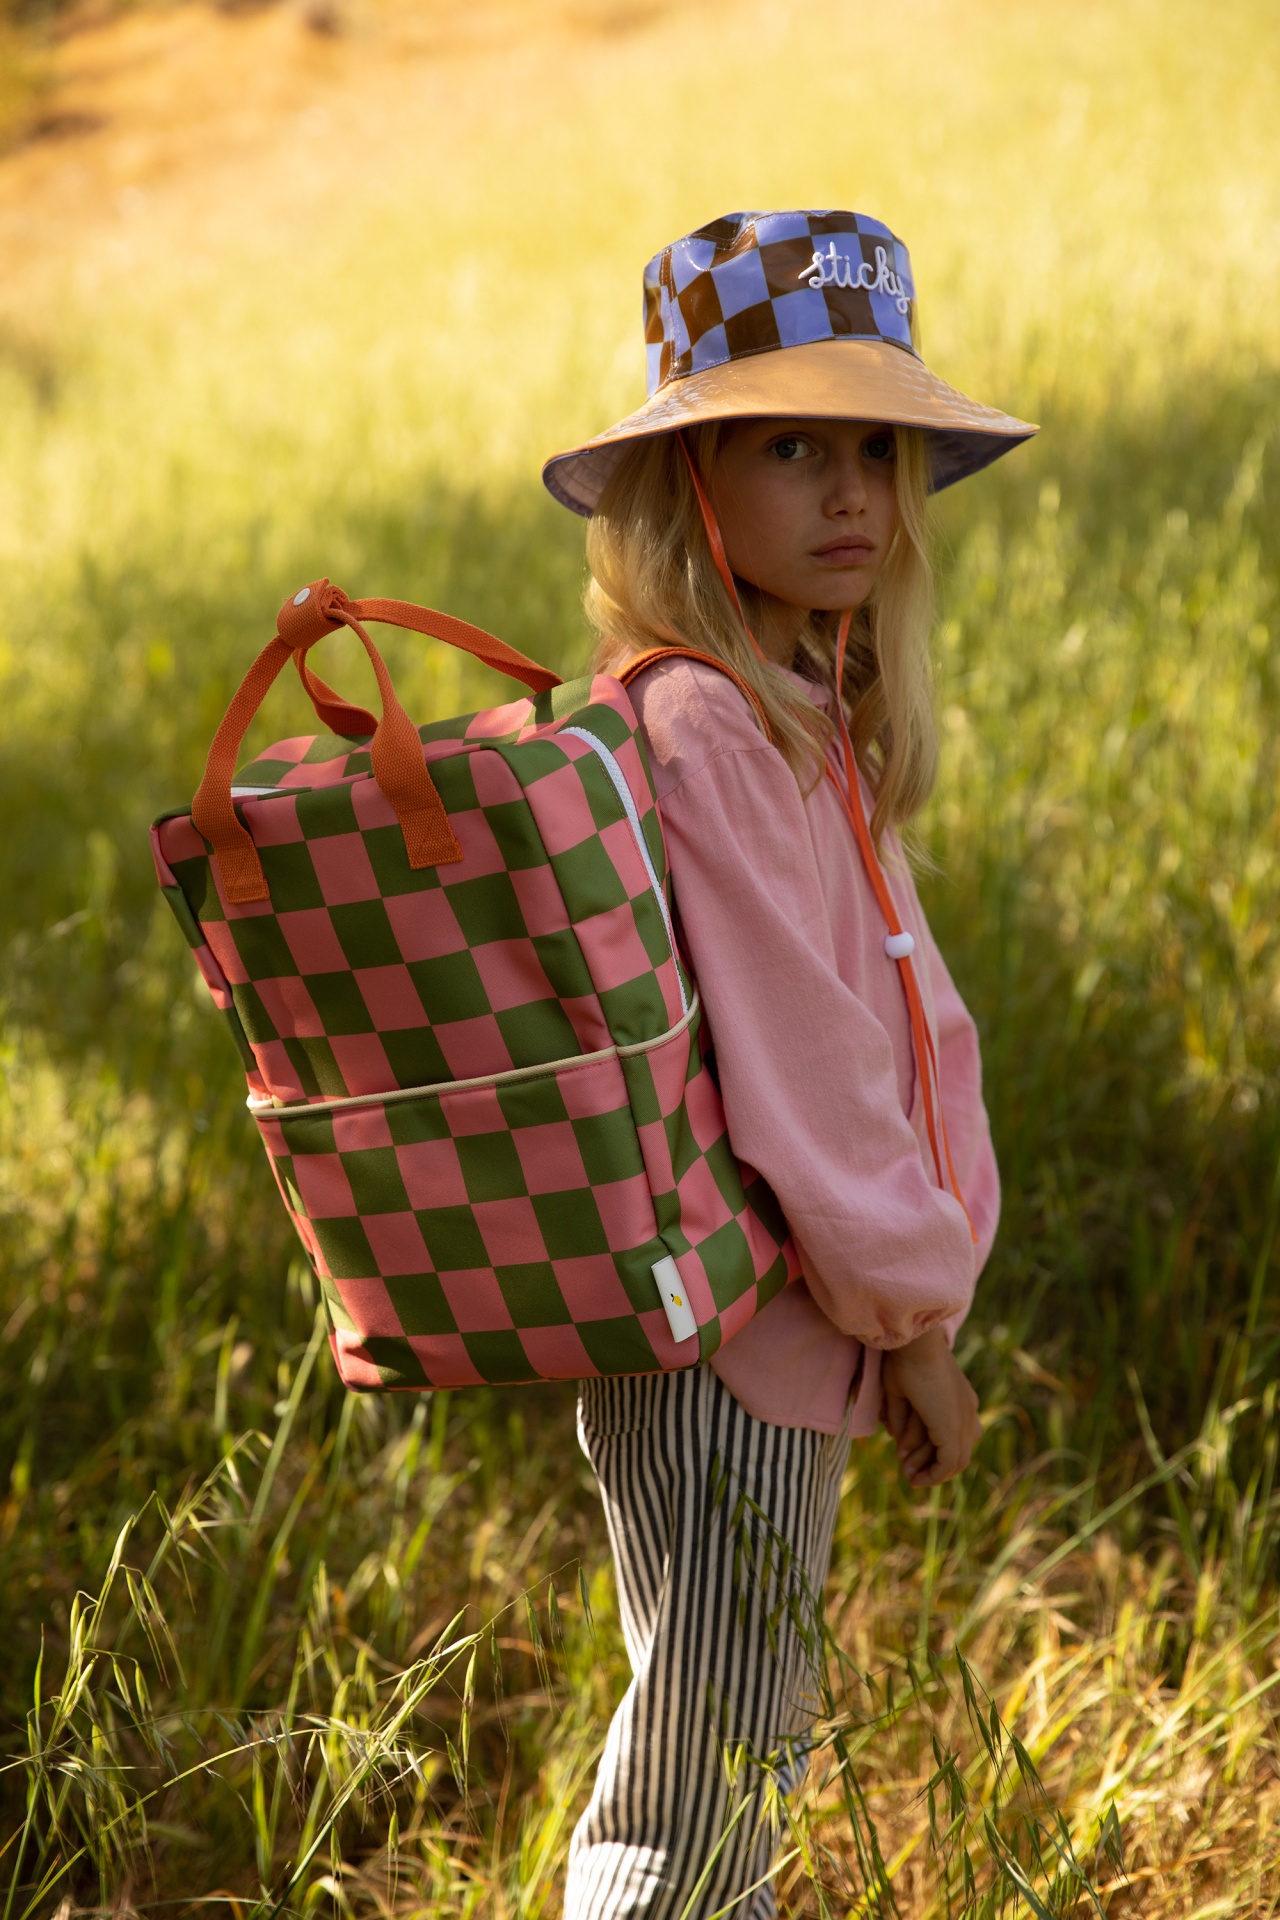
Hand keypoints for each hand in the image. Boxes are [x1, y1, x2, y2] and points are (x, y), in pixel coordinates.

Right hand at [881, 1325, 981, 1488]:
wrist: (916, 1344)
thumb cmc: (904, 1359)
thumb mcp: (901, 1394)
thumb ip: (903, 1419)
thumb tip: (897, 1440)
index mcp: (960, 1398)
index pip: (956, 1433)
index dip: (937, 1449)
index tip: (913, 1457)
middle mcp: (969, 1411)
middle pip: (958, 1449)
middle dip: (934, 1466)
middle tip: (912, 1475)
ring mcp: (964, 1420)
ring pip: (955, 1460)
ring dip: (933, 1474)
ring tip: (912, 1479)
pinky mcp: (953, 1429)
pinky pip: (948, 1463)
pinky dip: (933, 1475)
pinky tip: (917, 1479)